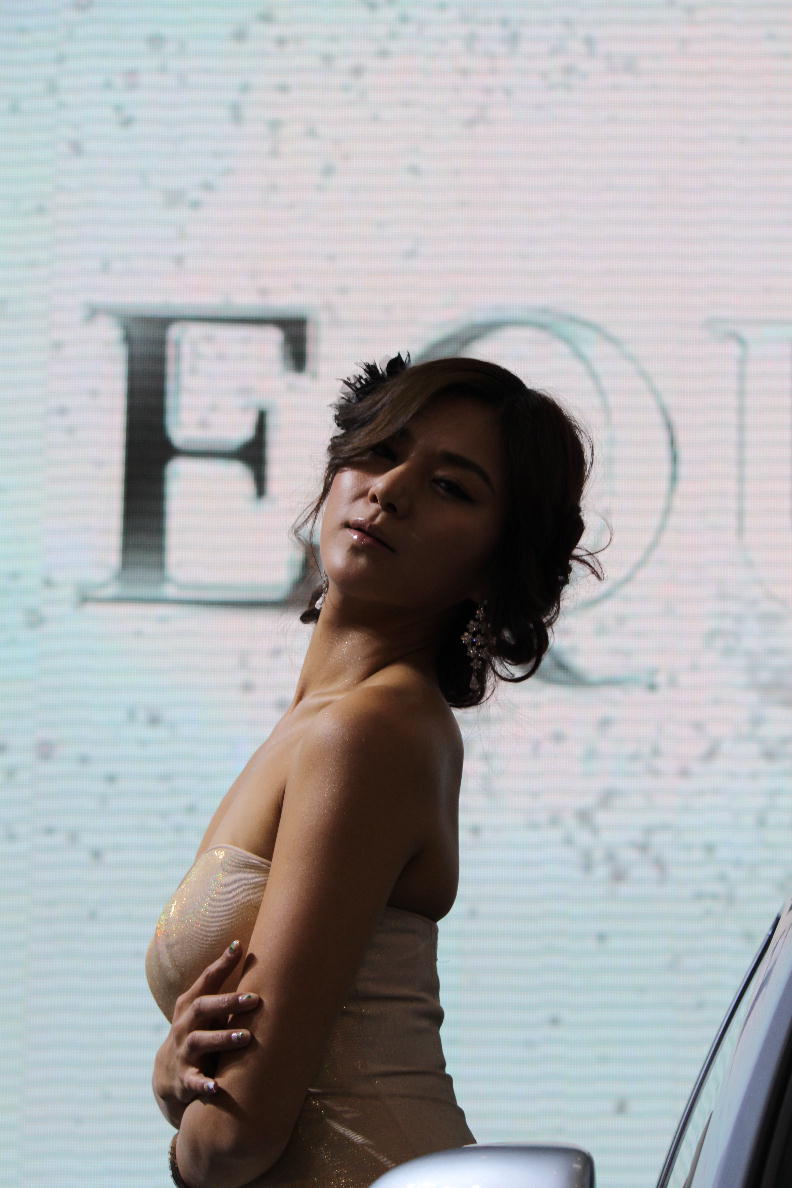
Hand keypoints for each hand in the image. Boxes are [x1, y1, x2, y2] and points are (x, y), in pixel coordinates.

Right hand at [152, 940, 259, 1127]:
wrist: (169, 1075)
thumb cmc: (200, 1032)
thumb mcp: (207, 1011)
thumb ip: (226, 989)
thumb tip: (254, 955)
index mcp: (191, 1005)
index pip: (206, 980)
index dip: (221, 963)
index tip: (238, 947)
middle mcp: (184, 1025)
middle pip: (202, 1007)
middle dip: (227, 1003)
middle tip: (255, 999)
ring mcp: (183, 1051)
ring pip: (199, 1042)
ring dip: (222, 1039)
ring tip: (246, 1038)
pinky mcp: (184, 1079)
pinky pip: (193, 1082)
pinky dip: (204, 1085)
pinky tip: (217, 1088)